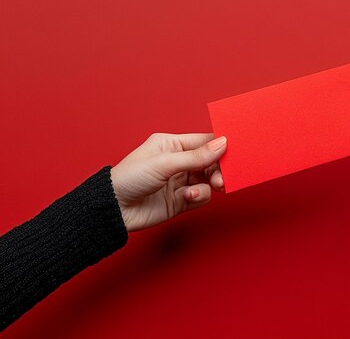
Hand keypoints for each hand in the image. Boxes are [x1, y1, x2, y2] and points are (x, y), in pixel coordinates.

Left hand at [110, 133, 226, 231]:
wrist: (114, 210)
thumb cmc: (130, 178)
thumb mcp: (165, 163)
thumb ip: (196, 156)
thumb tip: (222, 144)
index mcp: (171, 145)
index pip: (203, 141)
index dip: (219, 146)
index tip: (235, 152)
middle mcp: (178, 162)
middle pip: (210, 162)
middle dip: (218, 170)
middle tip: (222, 179)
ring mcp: (180, 182)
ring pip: (208, 180)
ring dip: (209, 185)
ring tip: (200, 190)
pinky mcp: (181, 200)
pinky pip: (202, 196)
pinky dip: (200, 197)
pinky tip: (189, 197)